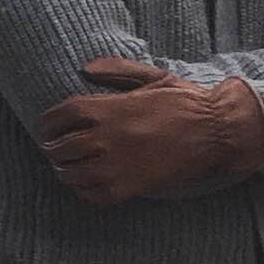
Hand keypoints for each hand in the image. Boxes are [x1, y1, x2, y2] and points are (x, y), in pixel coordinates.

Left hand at [38, 61, 263, 204]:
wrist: (217, 130)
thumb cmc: (185, 102)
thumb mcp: (152, 77)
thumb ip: (117, 71)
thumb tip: (84, 69)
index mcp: (110, 109)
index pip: (61, 115)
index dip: (47, 122)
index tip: (46, 127)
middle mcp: (108, 137)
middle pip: (59, 147)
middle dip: (53, 148)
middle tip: (55, 149)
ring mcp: (117, 165)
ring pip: (71, 174)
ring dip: (64, 171)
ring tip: (68, 168)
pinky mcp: (130, 187)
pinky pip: (92, 195)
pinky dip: (83, 190)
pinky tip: (87, 184)